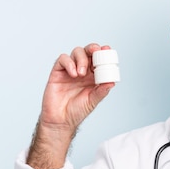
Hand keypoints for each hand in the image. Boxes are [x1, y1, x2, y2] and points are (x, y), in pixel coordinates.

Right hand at [27, 43, 114, 168]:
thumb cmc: (77, 111)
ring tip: (81, 73)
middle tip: (96, 51)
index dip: (103, 52)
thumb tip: (112, 82)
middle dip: (92, 48)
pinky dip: (69, 63)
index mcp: (93, 76)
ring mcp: (70, 70)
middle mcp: (82, 71)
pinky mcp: (57, 72)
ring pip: (76, 52)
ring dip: (81, 59)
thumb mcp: (93, 101)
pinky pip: (62, 60)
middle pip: (88, 52)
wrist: (60, 120)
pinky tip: (73, 74)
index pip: (99, 59)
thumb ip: (101, 91)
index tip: (107, 49)